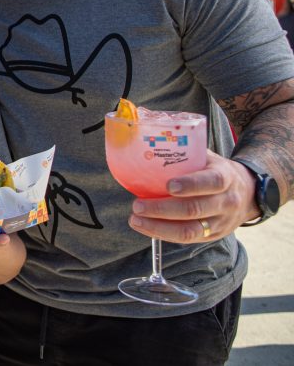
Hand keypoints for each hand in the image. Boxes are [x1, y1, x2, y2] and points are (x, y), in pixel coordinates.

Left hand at [129, 151, 259, 242]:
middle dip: (163, 209)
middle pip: (195, 209)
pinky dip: (164, 234)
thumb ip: (184, 152)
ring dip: (159, 227)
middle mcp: (226, 202)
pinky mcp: (213, 236)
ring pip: (190, 230)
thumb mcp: (207, 158)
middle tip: (138, 205)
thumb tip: (146, 142)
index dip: (190, 184)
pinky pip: (187, 239)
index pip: (212, 181)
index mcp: (225, 177)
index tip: (168, 185)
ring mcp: (221, 222)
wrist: (248, 193)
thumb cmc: (214, 170)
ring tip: (135, 219)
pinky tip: (146, 227)